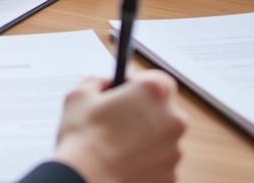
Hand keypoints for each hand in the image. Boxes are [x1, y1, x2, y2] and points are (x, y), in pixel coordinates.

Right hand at [52, 72, 186, 182]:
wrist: (86, 181)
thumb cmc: (83, 138)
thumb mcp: (80, 94)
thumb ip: (98, 82)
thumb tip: (106, 85)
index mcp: (153, 92)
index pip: (160, 80)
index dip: (141, 84)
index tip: (126, 90)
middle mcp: (171, 120)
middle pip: (164, 109)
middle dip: (144, 111)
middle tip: (119, 118)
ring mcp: (173, 151)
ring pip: (162, 137)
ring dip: (146, 137)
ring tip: (117, 143)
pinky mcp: (170, 177)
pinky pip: (160, 162)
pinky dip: (146, 161)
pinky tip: (123, 161)